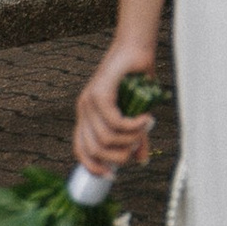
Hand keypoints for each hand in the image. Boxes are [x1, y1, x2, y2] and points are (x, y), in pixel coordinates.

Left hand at [74, 39, 158, 177]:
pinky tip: (145, 119)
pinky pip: (114, 122)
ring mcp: (88, 102)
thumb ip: (135, 138)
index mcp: (86, 117)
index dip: (93, 167)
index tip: (112, 176)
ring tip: (145, 128)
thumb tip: (140, 159)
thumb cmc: (136, 79)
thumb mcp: (136, 115)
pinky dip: (133, 126)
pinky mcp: (99, 93)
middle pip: (94, 149)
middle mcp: (83, 111)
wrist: (136, 50)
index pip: (80, 150)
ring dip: (130, 139)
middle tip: (138, 145)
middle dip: (119, 156)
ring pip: (106, 138)